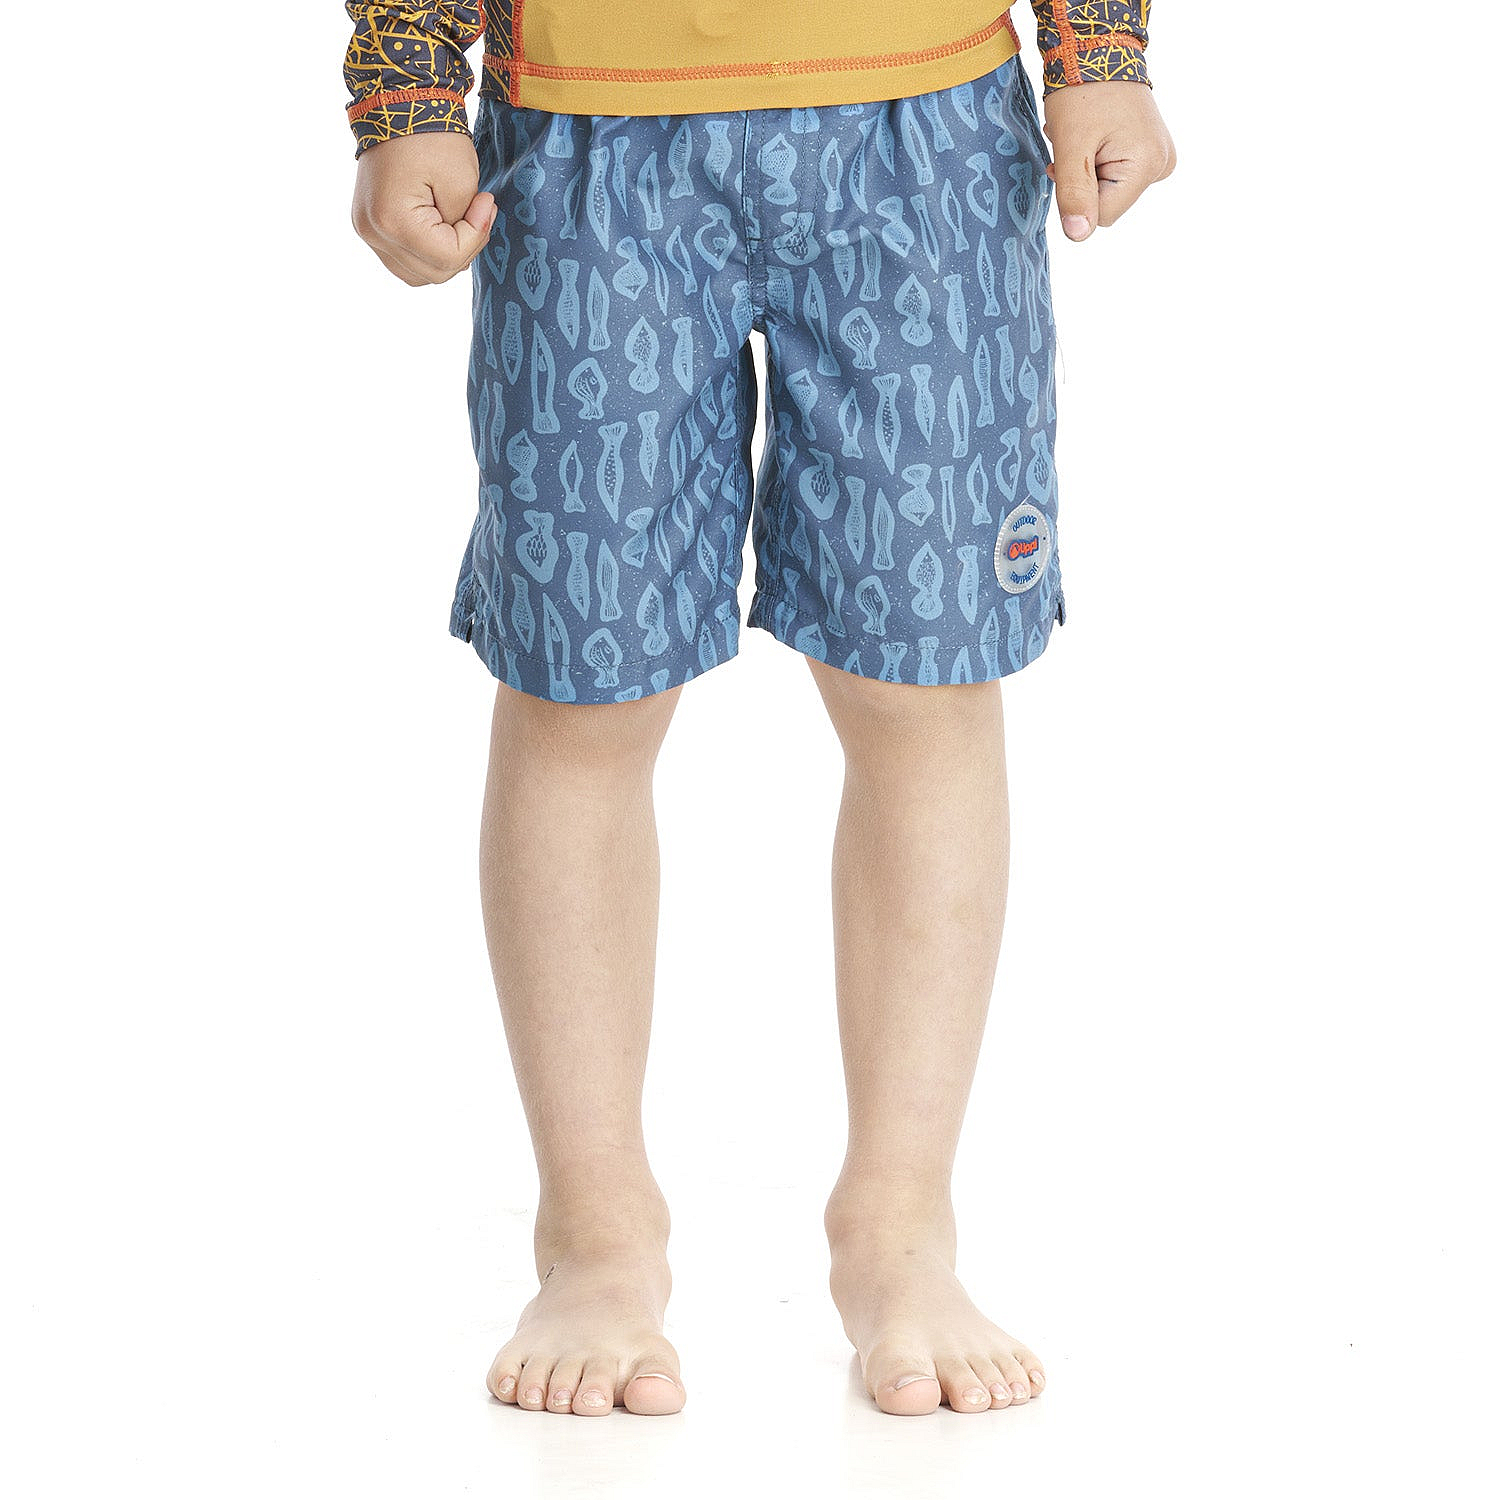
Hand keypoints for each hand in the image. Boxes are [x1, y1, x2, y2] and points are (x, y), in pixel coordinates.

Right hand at [351, 131, 497, 285]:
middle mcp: (373, 232)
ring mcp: (367, 232)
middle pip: (434, 273)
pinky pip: (404, 261)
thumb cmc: (431, 136)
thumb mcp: (461, 181)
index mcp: (392, 220)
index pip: (447, 258)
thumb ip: (467, 224)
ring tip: (458, 221)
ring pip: (418, 275)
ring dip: (445, 257)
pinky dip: (427, 254)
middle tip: (478, 212)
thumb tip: (466, 243)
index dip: (476, 235)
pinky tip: (440, 228)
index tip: (487, 202)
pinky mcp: (370, 228)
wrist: (398, 107)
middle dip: (464, 247)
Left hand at [1042, 81, 1175, 241]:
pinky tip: (1094, 136)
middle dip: (1084, 181)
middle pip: (1108, 203)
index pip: (1102, 216)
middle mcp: (1162, 165)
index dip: (1077, 195)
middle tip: (1076, 145)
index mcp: (1147, 166)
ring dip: (1088, 169)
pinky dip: (1098, 160)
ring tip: (1085, 136)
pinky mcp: (1152, 151)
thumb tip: (1079, 236)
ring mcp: (1160, 157)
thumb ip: (1074, 195)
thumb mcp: (1071, 147)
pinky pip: (1117, 174)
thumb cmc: (1083, 92)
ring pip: (1110, 190)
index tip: (1070, 161)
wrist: (1098, 50)